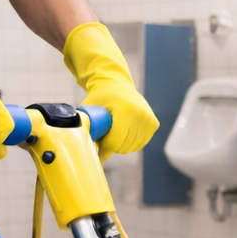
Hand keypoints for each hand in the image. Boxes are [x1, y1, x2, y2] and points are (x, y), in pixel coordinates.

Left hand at [62, 22, 157, 159]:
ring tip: (112, 135)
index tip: (96, 154)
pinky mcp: (153, 124)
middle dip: (111, 147)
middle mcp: (141, 115)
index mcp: (126, 110)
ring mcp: (149, 120)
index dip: (104, 150)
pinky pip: (139, 143)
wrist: (116, 83)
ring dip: (120, 146)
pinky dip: (130, 143)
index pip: (115, 141)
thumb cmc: (100, 96)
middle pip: (123, 145)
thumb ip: (86, 127)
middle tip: (102, 140)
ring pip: (132, 146)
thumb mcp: (89, 109)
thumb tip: (83, 149)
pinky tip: (122, 134)